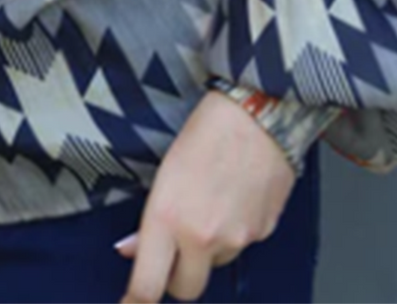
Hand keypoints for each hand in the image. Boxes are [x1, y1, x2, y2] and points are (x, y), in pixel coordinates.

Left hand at [117, 90, 294, 302]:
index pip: (147, 285)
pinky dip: (234, 232)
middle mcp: (202, 237)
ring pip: (216, 264)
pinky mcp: (263, 233)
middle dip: (177, 276)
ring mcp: (237, 239)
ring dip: (208, 249)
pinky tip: (233, 196)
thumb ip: (151, 219)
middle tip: (173, 250)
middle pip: (186, 289)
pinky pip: (241, 246)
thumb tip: (133, 248)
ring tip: (209, 201)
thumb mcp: (165, 171)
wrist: (259, 113)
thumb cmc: (207, 130)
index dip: (135, 303)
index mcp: (168, 218)